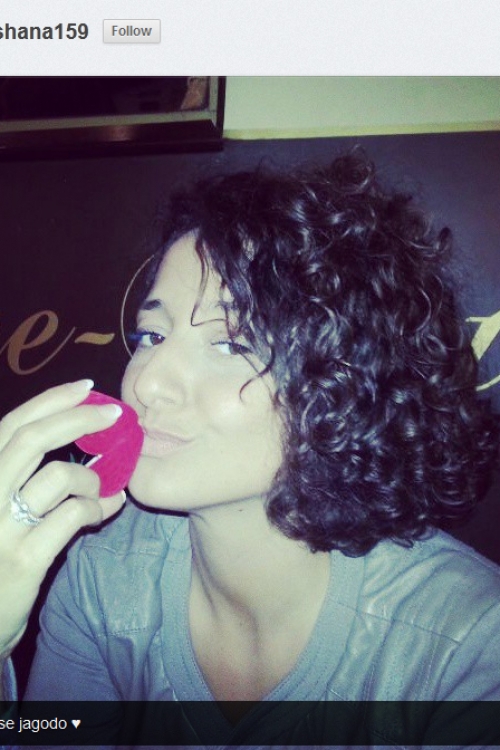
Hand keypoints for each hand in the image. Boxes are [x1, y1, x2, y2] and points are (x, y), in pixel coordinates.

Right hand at [0, 380, 125, 658]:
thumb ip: (20, 474)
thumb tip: (71, 430)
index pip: (10, 425)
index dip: (49, 401)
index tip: (85, 387)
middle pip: (31, 440)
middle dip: (78, 418)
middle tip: (115, 414)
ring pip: (58, 475)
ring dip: (92, 477)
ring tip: (103, 488)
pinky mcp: (22, 560)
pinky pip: (72, 516)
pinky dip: (99, 505)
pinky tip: (110, 507)